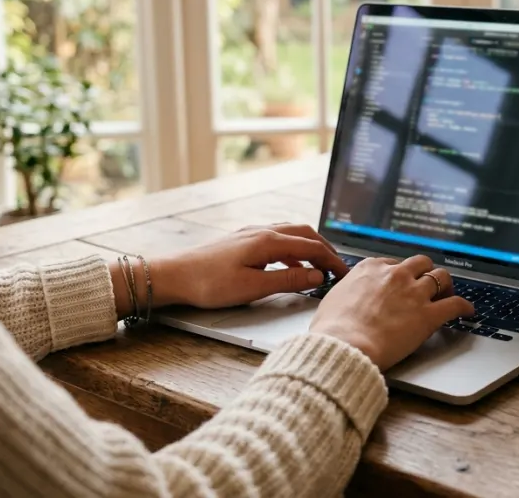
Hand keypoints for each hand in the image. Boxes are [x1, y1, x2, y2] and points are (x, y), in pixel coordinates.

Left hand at [135, 224, 349, 311]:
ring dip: (310, 248)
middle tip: (338, 268)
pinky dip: (293, 251)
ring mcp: (251, 233)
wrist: (174, 275)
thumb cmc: (209, 283)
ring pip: (292, 234)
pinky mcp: (242, 240)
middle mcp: (262, 231)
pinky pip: (278, 239)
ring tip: (320, 266)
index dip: (332, 260)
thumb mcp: (253, 287)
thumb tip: (317, 276)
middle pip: (305, 234)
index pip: (312, 247)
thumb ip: (289, 281)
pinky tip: (290, 267)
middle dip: (325, 249)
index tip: (345, 274)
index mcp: (268, 241)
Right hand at [309, 255, 474, 369]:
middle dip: (426, 272)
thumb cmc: (333, 329)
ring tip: (448, 293)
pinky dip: (464, 306)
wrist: (344, 344)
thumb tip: (348, 298)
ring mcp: (413, 293)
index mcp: (371, 268)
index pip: (394, 263)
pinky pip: (455, 304)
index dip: (401, 273)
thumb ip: (348, 292)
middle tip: (428, 284)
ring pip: (441, 277)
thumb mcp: (334, 299)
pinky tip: (467, 310)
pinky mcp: (428, 315)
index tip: (403, 282)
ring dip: (446, 284)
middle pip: (421, 263)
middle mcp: (395, 275)